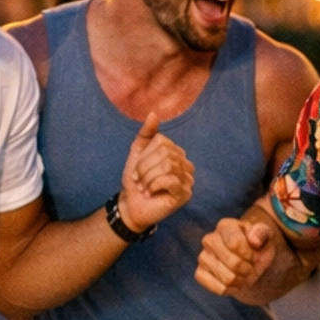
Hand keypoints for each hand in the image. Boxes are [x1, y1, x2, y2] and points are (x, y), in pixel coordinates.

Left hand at [117, 114, 193, 233]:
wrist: (132, 205)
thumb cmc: (136, 180)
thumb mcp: (137, 153)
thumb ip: (146, 133)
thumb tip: (154, 113)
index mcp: (176, 152)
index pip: (162, 143)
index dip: (145, 156)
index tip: (138, 171)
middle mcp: (185, 164)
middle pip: (165, 154)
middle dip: (145, 168)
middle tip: (140, 181)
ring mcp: (188, 179)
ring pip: (167, 166)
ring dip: (148, 178)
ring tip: (144, 188)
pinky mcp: (185, 194)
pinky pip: (171, 180)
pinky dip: (155, 185)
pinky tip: (151, 193)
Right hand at [196, 215, 276, 296]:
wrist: (248, 262)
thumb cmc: (257, 247)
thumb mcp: (266, 236)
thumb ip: (262, 233)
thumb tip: (253, 240)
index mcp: (225, 226)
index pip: (236, 244)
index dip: (251, 255)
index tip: (256, 256)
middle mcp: (210, 239)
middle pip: (234, 263)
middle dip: (249, 269)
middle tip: (252, 268)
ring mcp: (203, 257)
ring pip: (228, 279)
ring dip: (242, 280)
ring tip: (244, 275)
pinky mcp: (199, 274)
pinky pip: (219, 289)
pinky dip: (232, 289)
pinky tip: (235, 282)